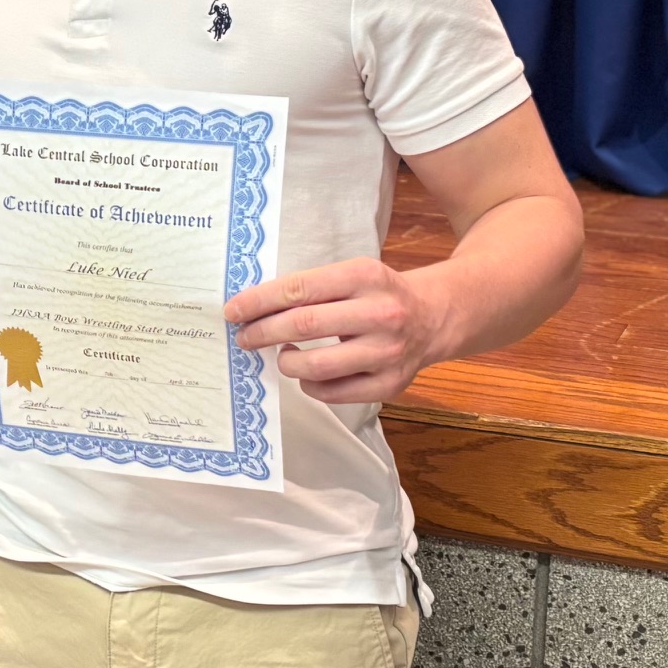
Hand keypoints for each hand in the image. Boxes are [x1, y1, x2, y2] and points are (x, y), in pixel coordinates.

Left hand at [224, 258, 449, 404]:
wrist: (434, 316)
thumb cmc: (378, 293)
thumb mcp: (352, 275)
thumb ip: (312, 288)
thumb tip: (253, 308)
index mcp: (365, 276)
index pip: (299, 289)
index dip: (259, 302)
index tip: (233, 310)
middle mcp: (380, 313)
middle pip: (303, 326)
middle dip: (262, 332)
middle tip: (244, 337)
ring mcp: (388, 352)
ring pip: (317, 366)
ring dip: (287, 362)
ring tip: (282, 354)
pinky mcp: (390, 384)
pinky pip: (334, 393)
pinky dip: (310, 385)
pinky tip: (308, 373)